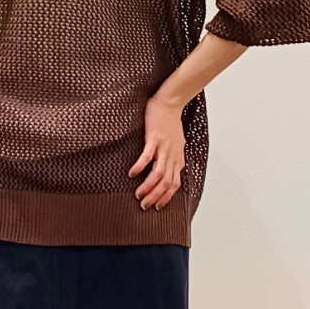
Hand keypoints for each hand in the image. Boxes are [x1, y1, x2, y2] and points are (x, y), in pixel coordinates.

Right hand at [129, 93, 185, 209]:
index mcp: (178, 158)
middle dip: (156, 197)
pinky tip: (132, 173)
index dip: (166, 197)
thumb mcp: (177, 143)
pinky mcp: (155, 138)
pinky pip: (148, 156)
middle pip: (166, 183)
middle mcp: (173, 155)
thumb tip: (171, 166)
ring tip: (138, 194)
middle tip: (144, 206)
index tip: (157, 206)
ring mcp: (164, 147)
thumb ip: (173, 156)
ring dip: (149, 187)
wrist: (169, 102)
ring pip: (159, 174)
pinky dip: (140, 167)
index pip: (174, 184)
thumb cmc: (170, 122)